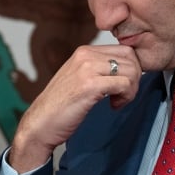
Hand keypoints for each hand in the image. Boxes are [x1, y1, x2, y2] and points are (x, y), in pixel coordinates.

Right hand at [8, 44, 141, 172]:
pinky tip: (113, 106)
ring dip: (131, 90)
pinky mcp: (90, 85)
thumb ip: (99, 69)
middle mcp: (86, 55)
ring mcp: (87, 69)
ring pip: (130, 71)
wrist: (39, 124)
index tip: (124, 86)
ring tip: (117, 102)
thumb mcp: (80, 78)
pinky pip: (124, 84)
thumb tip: (128, 69)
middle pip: (131, 59)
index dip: (133, 69)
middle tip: (124, 95)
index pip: (125, 50)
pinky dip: (126, 97)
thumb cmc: (60, 106)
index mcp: (84, 52)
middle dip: (134, 79)